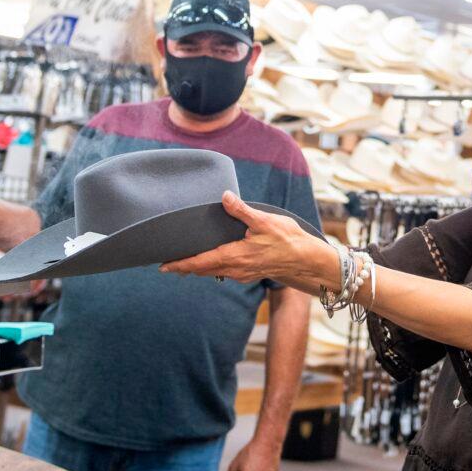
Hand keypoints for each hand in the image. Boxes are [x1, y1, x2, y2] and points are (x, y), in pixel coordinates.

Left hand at [160, 191, 326, 286]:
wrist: (307, 259)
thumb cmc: (288, 240)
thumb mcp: (264, 221)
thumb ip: (242, 210)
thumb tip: (225, 196)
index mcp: (234, 256)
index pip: (200, 263)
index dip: (181, 264)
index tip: (164, 266)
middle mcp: (236, 269)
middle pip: (203, 270)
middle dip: (185, 268)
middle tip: (167, 265)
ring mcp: (243, 273)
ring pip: (214, 272)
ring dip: (198, 268)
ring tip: (184, 263)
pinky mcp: (250, 273)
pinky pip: (225, 272)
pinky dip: (212, 268)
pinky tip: (212, 261)